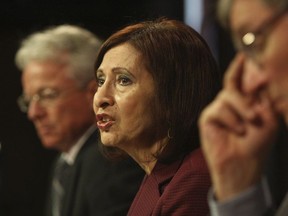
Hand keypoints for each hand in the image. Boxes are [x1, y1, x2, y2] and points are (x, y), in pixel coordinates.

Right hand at [198, 54, 278, 200]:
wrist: (243, 163)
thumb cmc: (258, 142)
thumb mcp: (269, 117)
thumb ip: (264, 97)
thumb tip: (262, 76)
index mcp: (244, 100)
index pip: (240, 79)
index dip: (241, 67)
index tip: (244, 55)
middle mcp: (229, 102)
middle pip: (232, 84)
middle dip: (246, 96)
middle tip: (258, 110)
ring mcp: (217, 109)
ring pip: (227, 96)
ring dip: (242, 110)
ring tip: (250, 126)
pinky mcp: (207, 118)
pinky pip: (218, 110)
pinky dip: (231, 121)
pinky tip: (237, 132)